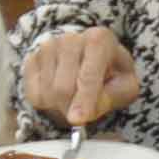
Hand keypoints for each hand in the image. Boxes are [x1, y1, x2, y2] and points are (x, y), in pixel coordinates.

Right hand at [18, 26, 138, 133]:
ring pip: (47, 93)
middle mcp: (71, 38)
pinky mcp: (33, 58)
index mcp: (100, 40)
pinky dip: (46, 103)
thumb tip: (83, 115)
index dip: (84, 100)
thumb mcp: (124, 86)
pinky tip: (59, 95)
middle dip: (71, 108)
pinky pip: (33, 93)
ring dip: (59, 106)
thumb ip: (110, 98)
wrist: (90, 58)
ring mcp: (48, 47)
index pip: (88, 75)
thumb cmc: (111, 74)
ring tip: (73, 100)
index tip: (78, 119)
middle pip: (63, 88)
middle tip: (81, 115)